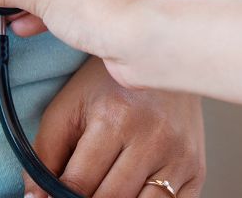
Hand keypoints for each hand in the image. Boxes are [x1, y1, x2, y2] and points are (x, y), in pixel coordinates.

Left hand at [25, 57, 204, 197]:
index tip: (50, 196)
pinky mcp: (196, 169)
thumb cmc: (109, 84)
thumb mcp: (68, 106)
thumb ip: (44, 152)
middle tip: (80, 189)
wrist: (162, 58)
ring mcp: (179, 155)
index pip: (77, 184)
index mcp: (115, 118)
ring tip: (104, 187)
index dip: (56, 197)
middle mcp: (153, 137)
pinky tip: (132, 192)